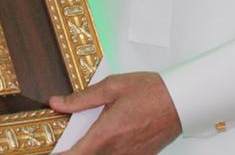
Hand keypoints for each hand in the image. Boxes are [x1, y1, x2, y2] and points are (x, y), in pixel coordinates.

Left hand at [47, 72, 179, 153]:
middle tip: (68, 142)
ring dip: (93, 150)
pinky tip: (108, 140)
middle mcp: (118, 150)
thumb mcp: (112, 87)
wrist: (182, 101)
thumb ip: (81, 98)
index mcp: (107, 132)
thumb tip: (57, 102)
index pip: (77, 154)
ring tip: (90, 137)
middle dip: (77, 151)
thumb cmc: (151, 91)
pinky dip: (108, 151)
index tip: (52, 152)